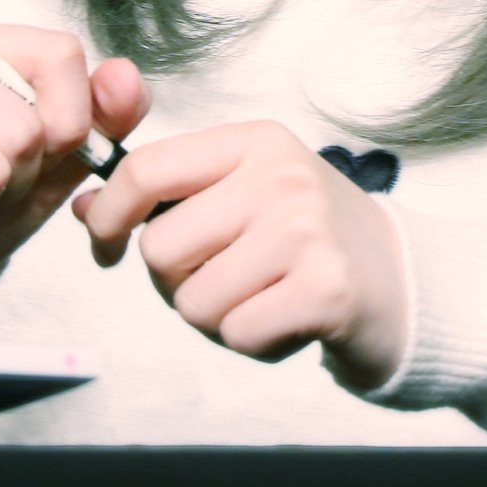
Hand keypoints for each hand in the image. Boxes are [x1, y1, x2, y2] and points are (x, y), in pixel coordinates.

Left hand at [73, 121, 408, 388]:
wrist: (403, 283)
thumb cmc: (307, 240)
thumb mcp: (243, 193)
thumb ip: (166, 194)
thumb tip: (82, 206)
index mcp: (252, 142)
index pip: (146, 167)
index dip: (106, 213)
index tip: (102, 244)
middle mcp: (279, 174)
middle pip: (159, 248)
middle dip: (176, 283)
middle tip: (223, 281)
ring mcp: (306, 228)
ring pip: (193, 301)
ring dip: (217, 319)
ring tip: (262, 299)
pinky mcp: (326, 287)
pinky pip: (236, 334)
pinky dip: (252, 344)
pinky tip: (287, 323)